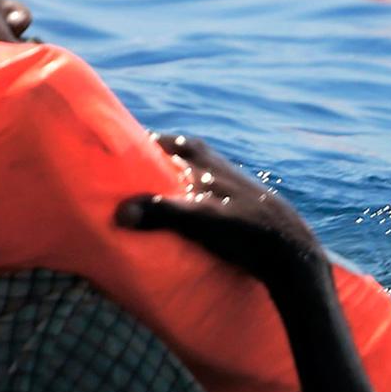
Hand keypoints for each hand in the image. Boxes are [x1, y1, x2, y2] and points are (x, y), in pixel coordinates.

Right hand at [116, 134, 324, 284]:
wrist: (287, 249)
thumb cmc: (245, 228)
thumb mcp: (201, 220)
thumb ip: (162, 213)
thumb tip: (120, 213)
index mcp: (198, 155)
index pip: (154, 141)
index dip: (130, 147)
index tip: (103, 157)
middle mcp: (207, 161)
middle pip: (164, 158)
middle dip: (140, 168)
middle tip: (112, 184)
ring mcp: (216, 181)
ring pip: (178, 176)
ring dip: (157, 187)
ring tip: (133, 204)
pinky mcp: (223, 203)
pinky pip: (189, 194)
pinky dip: (173, 201)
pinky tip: (166, 220)